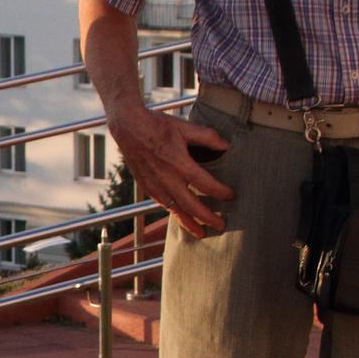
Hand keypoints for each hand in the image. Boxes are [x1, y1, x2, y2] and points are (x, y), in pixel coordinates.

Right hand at [108, 104, 232, 238]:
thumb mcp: (184, 127)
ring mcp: (155, 185)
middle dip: (207, 217)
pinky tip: (182, 216)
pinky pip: (163, 204)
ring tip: (202, 232)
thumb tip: (227, 145)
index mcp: (179, 163)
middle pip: (191, 205)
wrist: (128, 127)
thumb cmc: (157, 125)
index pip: (205, 184)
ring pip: (176, 210)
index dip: (220, 192)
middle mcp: (167, 179)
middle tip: (221, 226)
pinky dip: (175, 213)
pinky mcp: (147, 186)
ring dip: (190, 223)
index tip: (230, 196)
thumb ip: (208, 136)